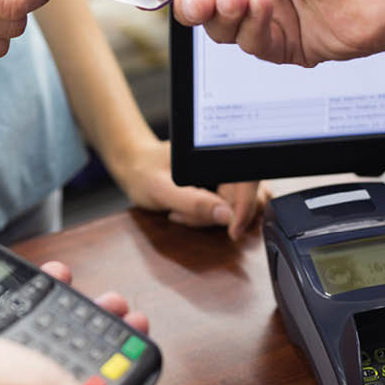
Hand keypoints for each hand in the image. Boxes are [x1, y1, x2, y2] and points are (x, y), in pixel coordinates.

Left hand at [110, 139, 267, 239]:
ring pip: (237, 208)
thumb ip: (194, 202)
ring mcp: (224, 177)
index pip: (249, 181)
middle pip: (247, 198)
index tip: (233, 231)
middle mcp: (225, 162)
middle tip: (185, 213)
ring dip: (210, 218)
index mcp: (217, 153)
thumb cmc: (144, 172)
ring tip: (180, 210)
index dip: (245, 208)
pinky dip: (207, 218)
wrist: (135, 168)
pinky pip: (225, 211)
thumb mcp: (162, 189)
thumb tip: (227, 216)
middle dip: (220, 215)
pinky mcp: (219, 189)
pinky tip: (184, 210)